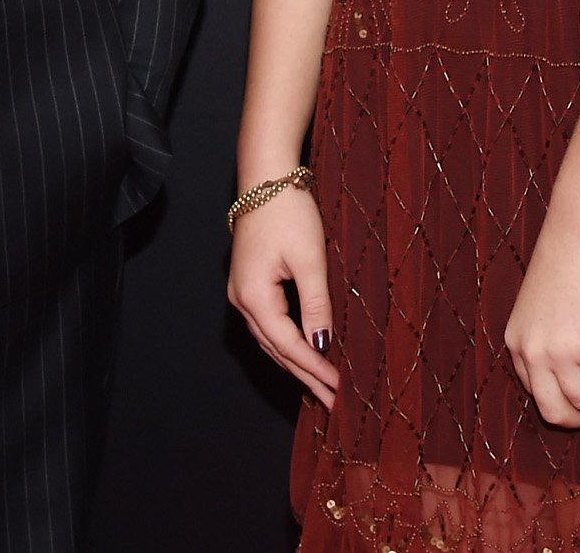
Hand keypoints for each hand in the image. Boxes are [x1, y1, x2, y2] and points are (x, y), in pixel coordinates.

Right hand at [225, 184, 337, 408]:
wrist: (266, 177)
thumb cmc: (288, 211)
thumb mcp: (310, 260)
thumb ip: (316, 306)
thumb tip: (322, 346)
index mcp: (254, 297)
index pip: (288, 347)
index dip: (314, 370)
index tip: (338, 390)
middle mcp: (242, 300)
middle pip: (276, 350)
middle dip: (305, 376)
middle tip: (332, 402)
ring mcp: (242, 293)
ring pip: (271, 340)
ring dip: (296, 363)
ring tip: (321, 387)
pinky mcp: (250, 283)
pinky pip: (270, 325)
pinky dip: (288, 343)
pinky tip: (305, 351)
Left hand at [504, 217, 579, 427]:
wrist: (578, 232)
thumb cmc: (565, 259)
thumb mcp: (539, 304)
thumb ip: (546, 335)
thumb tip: (570, 364)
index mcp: (516, 343)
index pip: (534, 393)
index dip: (561, 403)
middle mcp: (531, 353)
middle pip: (554, 411)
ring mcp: (558, 352)